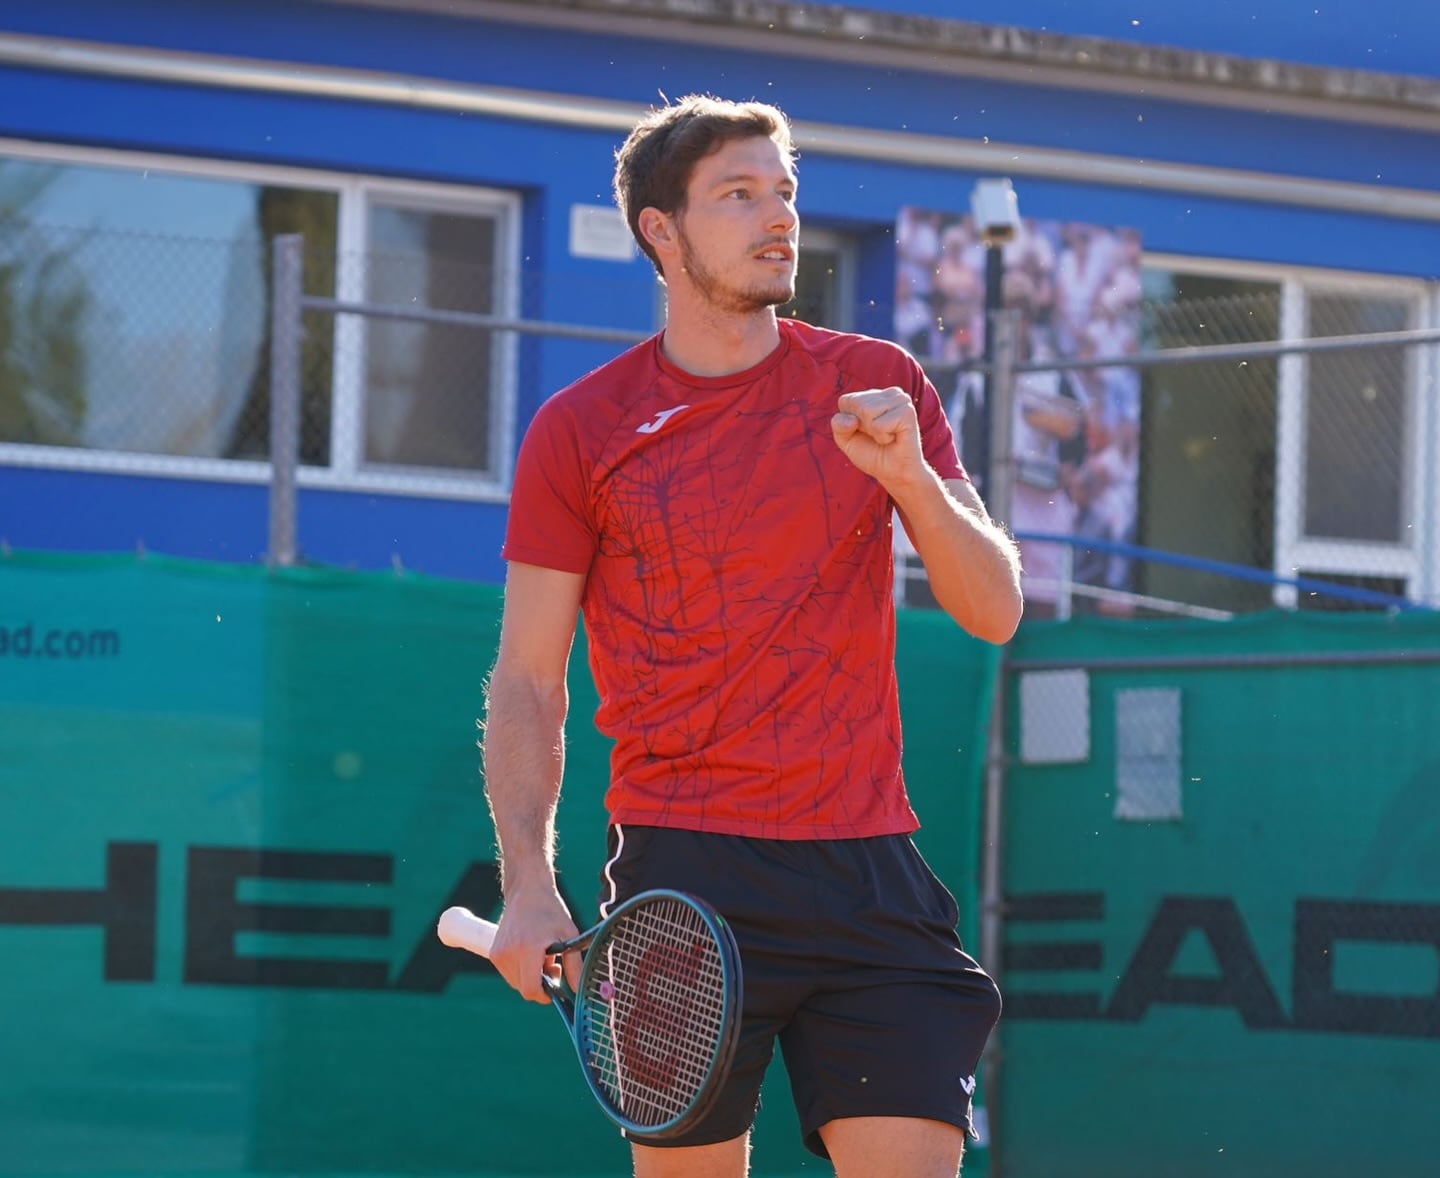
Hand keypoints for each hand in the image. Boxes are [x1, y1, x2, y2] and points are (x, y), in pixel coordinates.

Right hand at [489, 887, 580, 1004]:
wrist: (527, 890)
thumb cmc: (551, 911)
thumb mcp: (569, 935)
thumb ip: (574, 965)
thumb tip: (578, 989)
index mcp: (528, 949)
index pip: (531, 989)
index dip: (544, 996)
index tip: (555, 989)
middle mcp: (509, 953)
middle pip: (524, 988)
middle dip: (541, 984)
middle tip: (553, 964)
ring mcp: (499, 954)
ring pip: (516, 983)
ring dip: (531, 976)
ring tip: (543, 956)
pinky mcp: (494, 953)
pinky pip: (509, 974)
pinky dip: (521, 970)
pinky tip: (531, 952)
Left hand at [830, 387, 927, 489]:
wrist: (894, 473)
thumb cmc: (872, 454)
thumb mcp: (846, 439)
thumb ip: (838, 425)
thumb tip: (852, 420)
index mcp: (874, 395)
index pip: (845, 401)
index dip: (849, 423)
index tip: (864, 432)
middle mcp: (889, 393)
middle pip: (857, 404)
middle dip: (862, 427)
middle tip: (878, 435)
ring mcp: (901, 400)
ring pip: (867, 411)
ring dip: (873, 432)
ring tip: (886, 436)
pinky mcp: (908, 412)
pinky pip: (879, 424)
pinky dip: (882, 437)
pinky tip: (894, 438)